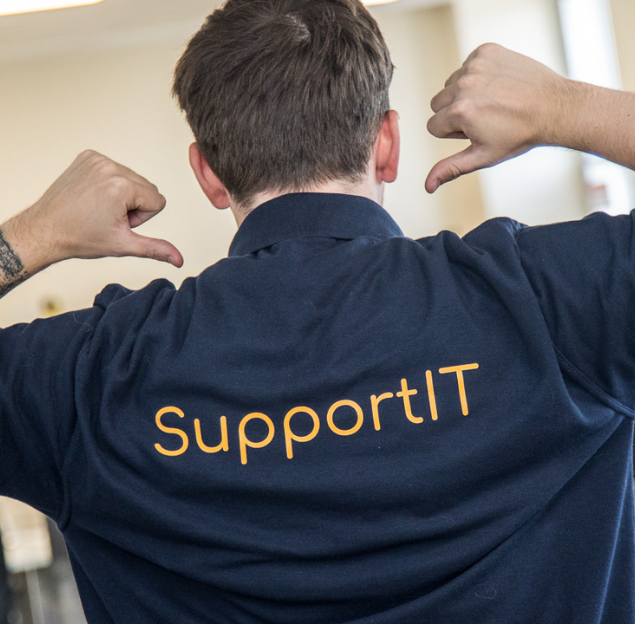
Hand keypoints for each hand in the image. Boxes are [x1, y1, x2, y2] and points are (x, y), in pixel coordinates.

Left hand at [7, 150, 182, 268]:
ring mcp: (97, 159)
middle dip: (133, 204)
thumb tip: (178, 259)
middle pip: (147, 187)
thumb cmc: (80, 237)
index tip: (119, 222)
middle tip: (108, 216)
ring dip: (122, 194)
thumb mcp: (123, 245)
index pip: (158, 200)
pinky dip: (109, 183)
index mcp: (122, 187)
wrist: (45, 229)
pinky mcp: (88, 156)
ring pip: (132, 178)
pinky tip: (93, 196)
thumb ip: (156, 248)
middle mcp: (110, 167)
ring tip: (99, 207)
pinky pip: (115, 169)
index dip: (142, 218)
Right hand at [425, 43, 569, 192]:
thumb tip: (427, 186)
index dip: (453, 133)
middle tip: (485, 117)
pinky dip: (478, 74)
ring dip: (465, 93)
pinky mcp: (486, 51)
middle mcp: (464, 85)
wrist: (554, 107)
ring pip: (451, 84)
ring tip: (493, 101)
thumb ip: (451, 168)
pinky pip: (467, 65)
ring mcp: (475, 65)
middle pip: (437, 103)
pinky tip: (497, 85)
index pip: (433, 126)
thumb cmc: (519, 135)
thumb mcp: (482, 156)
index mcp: (459, 112)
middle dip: (454, 112)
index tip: (477, 130)